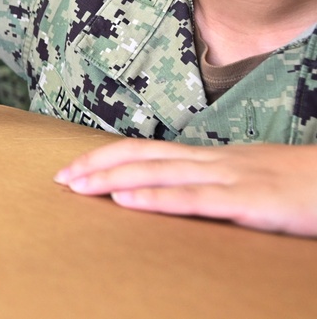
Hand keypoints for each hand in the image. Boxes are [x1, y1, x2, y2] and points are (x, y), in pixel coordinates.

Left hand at [54, 139, 316, 236]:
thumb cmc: (305, 187)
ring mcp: (231, 178)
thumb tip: (182, 197)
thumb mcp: (252, 183)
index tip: (73, 168)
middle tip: (60, 179)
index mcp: (213, 158)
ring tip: (77, 187)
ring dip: (112, 179)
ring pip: (159, 172)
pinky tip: (125, 201)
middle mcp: (214, 162)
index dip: (106, 157)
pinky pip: (194, 198)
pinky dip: (155, 198)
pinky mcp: (249, 201)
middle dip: (97, 166)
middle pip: (142, 157)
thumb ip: (216, 187)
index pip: (147, 150)